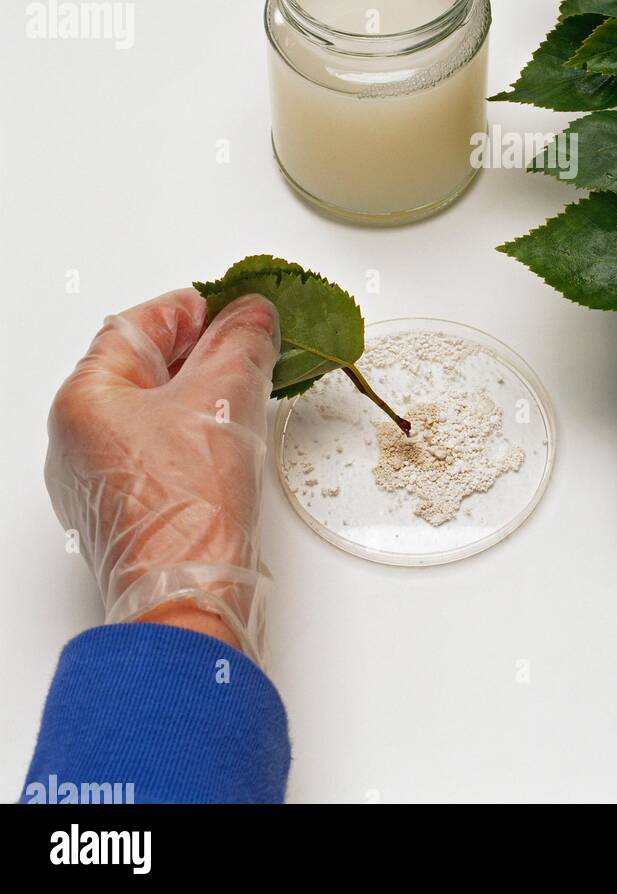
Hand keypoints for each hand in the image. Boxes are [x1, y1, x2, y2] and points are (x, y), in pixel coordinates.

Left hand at [45, 288, 280, 665]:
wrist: (187, 594)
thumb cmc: (186, 506)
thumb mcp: (222, 395)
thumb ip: (241, 339)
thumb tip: (252, 313)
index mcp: (84, 399)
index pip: (137, 325)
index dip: (192, 308)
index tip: (236, 306)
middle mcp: (79, 437)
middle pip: (145, 366)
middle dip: (202, 349)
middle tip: (251, 343)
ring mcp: (98, 478)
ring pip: (154, 409)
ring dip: (202, 391)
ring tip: (248, 386)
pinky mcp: (127, 509)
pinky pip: (159, 449)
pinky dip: (195, 432)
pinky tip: (231, 435)